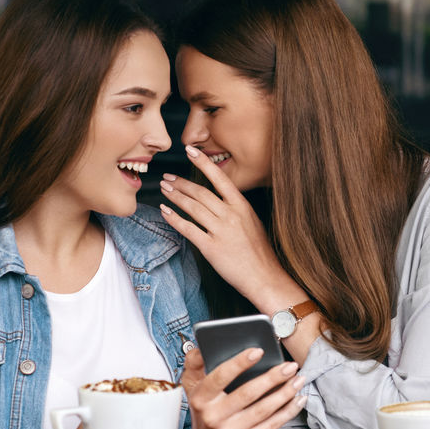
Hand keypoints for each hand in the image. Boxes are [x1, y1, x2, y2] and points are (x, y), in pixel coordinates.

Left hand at [159, 147, 295, 313]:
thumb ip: (236, 209)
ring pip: (193, 208)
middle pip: (201, 192)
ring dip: (176, 196)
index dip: (203, 163)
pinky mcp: (211, 248)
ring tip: (165, 189)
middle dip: (181, 182)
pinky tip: (165, 211)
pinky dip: (174, 219)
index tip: (190, 151)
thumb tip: (219, 199)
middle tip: (167, 176)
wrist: (265, 277)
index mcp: (242, 206)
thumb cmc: (260, 253)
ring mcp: (221, 231)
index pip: (220, 178)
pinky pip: (188, 229)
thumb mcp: (253, 222)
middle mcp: (231, 215)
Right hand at [181, 346, 305, 428]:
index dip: (239, 363)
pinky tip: (299, 399)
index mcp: (200, 398)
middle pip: (248, 393)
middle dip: (272, 377)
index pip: (220, 377)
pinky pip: (271, 425)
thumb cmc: (205, 408)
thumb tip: (200, 346)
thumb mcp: (192, 386)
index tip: (259, 351)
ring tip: (298, 378)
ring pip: (263, 410)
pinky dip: (288, 411)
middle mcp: (213, 416)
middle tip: (289, 365)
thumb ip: (194, 363)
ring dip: (285, 393)